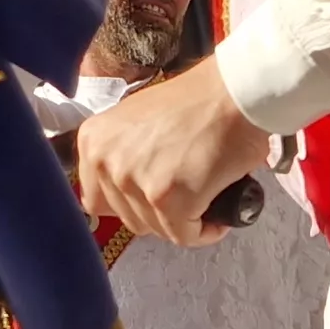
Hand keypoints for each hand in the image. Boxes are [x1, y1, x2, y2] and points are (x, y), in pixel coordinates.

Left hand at [75, 63, 270, 245]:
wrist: (235, 93)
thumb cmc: (198, 100)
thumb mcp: (138, 120)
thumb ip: (123, 153)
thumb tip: (131, 187)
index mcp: (94, 141)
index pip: (97, 199)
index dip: (130, 202)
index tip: (153, 198)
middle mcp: (106, 162)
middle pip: (127, 217)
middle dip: (158, 213)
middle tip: (184, 197)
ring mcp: (135, 182)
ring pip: (156, 229)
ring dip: (183, 222)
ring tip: (204, 201)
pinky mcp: (167, 200)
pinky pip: (185, 235)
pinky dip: (205, 232)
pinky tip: (217, 217)